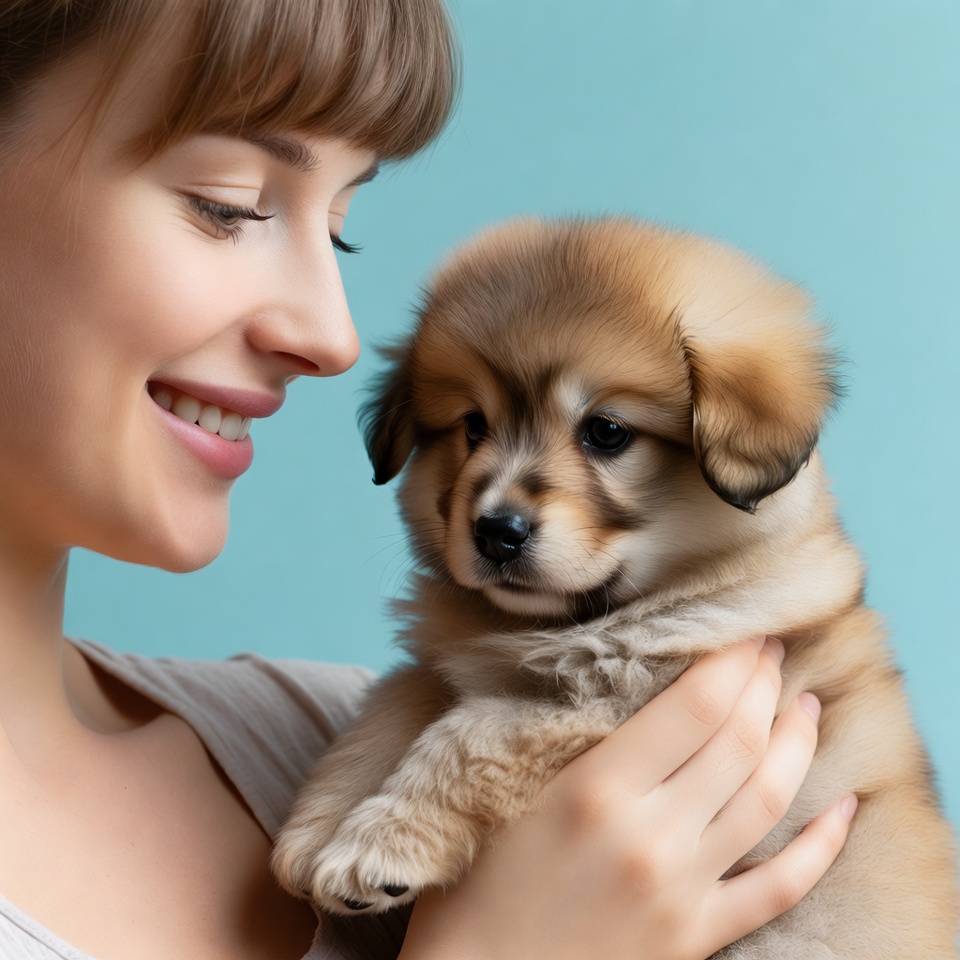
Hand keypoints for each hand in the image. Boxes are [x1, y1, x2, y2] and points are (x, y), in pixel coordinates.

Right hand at [398, 637, 855, 959]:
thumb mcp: (510, 789)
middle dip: (765, 685)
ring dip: (798, 743)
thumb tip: (636, 686)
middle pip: (739, 742)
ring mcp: (683, 891)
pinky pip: (780, 888)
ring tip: (807, 702)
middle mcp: (653, 837)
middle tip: (773, 650)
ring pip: (768, 800)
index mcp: (598, 790)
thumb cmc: (476, 883)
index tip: (745, 630)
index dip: (731, 660)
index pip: (695, 705)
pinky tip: (846, 808)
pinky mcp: (697, 936)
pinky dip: (822, 846)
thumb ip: (574, 737)